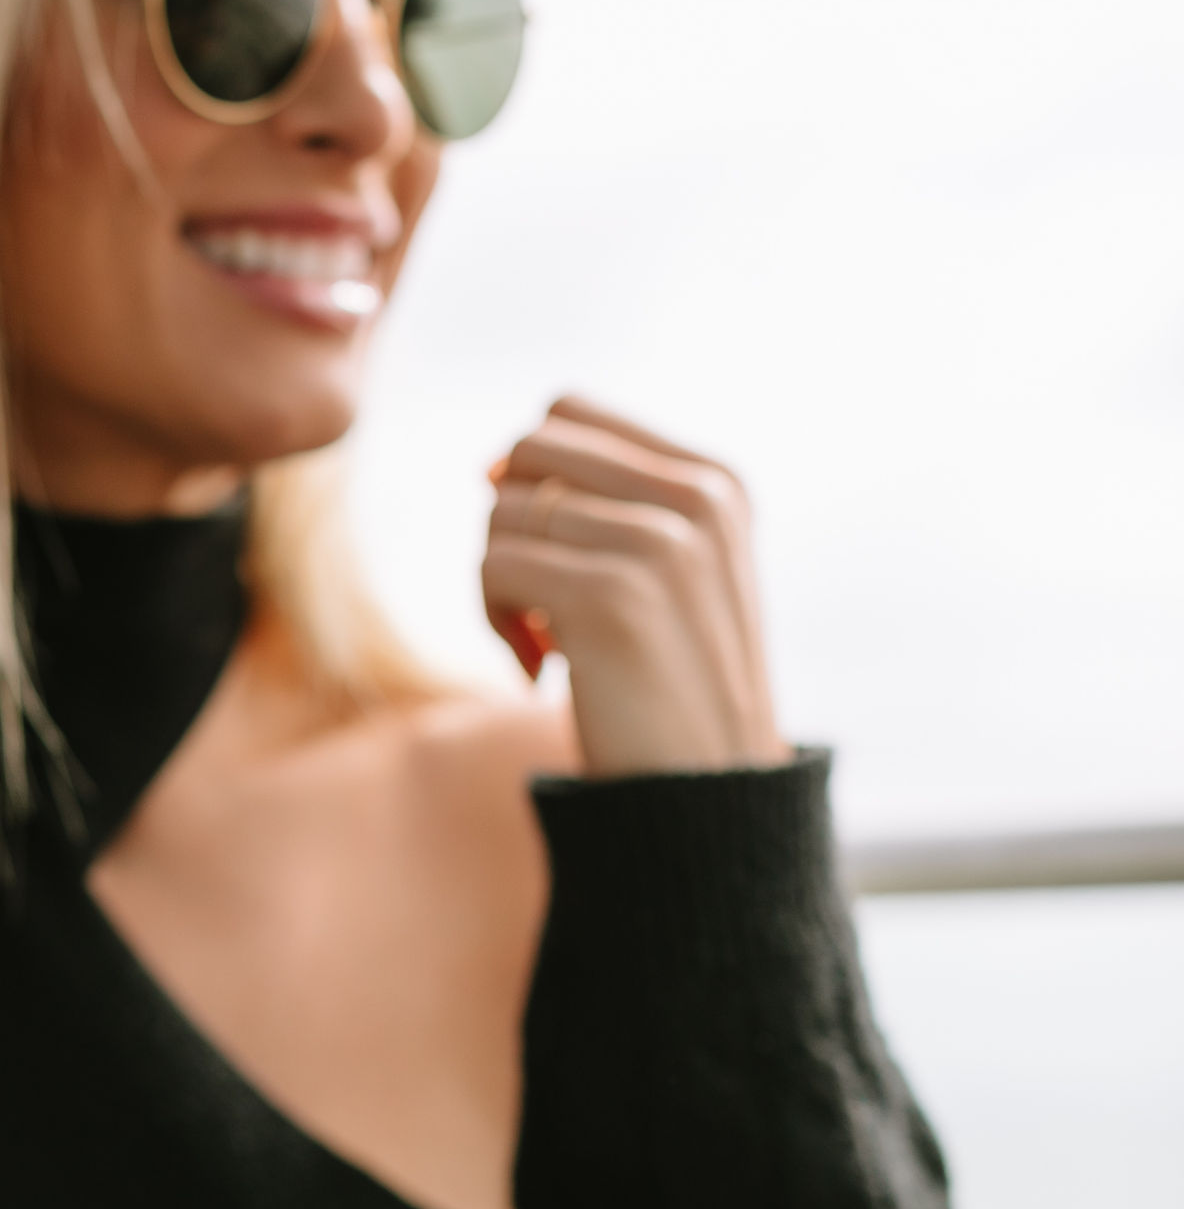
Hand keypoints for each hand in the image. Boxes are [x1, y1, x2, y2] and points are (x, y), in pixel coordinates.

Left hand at [484, 395, 787, 775]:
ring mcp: (658, 545)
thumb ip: (612, 504)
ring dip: (499, 585)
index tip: (548, 553)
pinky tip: (539, 671)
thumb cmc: (673, 687)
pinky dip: (495, 621)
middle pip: (527, 452)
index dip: (529, 477)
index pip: (568, 413)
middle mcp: (697, 500)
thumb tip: (492, 464)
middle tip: (533, 600)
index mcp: (716, 481)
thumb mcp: (674, 574)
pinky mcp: (609, 598)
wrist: (709, 795)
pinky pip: (494, 565)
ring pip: (503, 513)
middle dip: (509, 522)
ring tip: (542, 645)